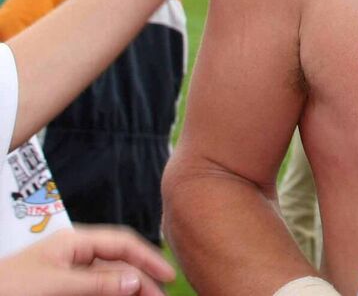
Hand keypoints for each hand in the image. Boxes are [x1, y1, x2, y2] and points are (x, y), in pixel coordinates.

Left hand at [0, 226, 174, 294]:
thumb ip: (96, 282)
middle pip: (118, 263)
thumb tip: (134, 280)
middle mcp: (74, 255)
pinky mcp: (62, 290)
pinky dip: (111, 295)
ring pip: (108, 280)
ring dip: (128, 290)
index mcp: (73, 242)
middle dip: (141, 279)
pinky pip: (95, 291)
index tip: (167, 274)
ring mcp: (68, 273)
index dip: (147, 256)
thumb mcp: (55, 284)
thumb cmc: (7, 287)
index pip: (121, 243)